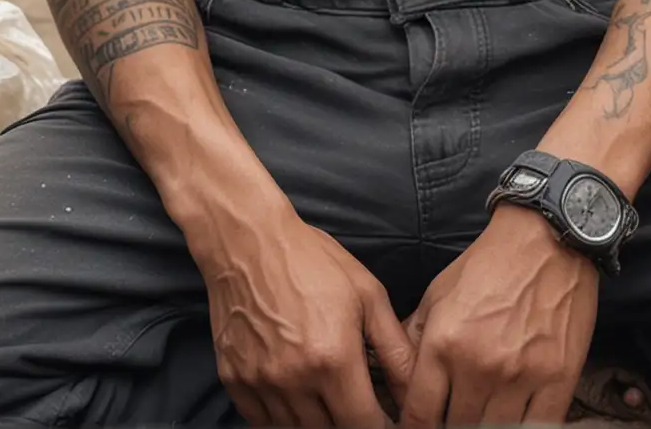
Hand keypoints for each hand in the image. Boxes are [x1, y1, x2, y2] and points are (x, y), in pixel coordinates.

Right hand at [202, 213, 412, 428]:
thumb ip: (395, 351)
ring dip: (318, 421)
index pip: (363, 427)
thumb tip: (416, 392)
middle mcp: (295, 380)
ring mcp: (261, 384)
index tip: (386, 417)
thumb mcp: (367, 294)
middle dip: (350, 422)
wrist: (248, 241)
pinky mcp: (234, 382)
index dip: (381, 428)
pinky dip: (282, 417)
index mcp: (334, 359)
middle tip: (356, 398)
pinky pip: (263, 423)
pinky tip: (295, 392)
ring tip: (327, 392)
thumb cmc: (312, 260)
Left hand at [399, 205, 598, 427]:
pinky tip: (512, 417)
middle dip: (448, 426)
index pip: (419, 415)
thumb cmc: (489, 264)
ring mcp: (521, 377)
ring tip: (479, 415)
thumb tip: (395, 376)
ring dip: (483, 427)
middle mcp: (480, 366)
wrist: (547, 238)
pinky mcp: (557, 379)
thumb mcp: (439, 293)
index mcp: (445, 343)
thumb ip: (414, 338)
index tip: (418, 428)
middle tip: (450, 416)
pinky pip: (537, 428)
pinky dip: (523, 428)